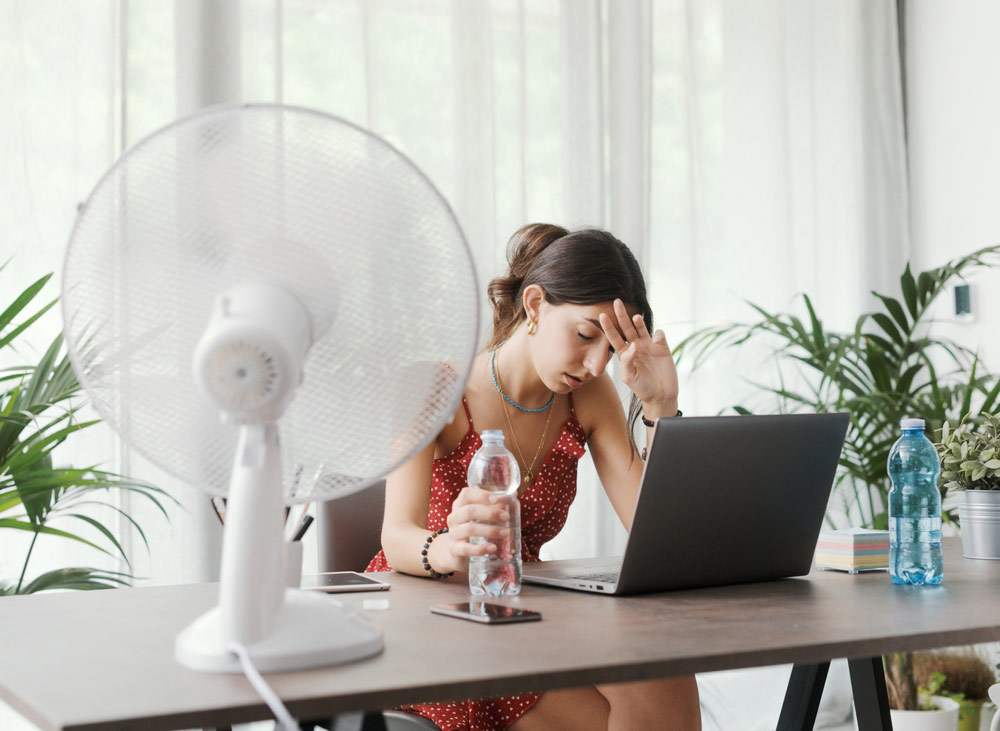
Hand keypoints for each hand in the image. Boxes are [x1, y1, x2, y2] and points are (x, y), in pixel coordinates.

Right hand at [434, 487, 511, 572]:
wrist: (456, 552)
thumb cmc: (472, 528)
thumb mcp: (480, 515)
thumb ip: (494, 505)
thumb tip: (514, 494)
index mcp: (460, 505)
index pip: (466, 494)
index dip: (481, 495)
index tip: (496, 499)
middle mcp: (454, 518)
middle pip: (469, 511)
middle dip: (490, 513)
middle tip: (506, 517)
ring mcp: (453, 534)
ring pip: (469, 529)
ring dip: (490, 530)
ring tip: (506, 533)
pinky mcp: (455, 550)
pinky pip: (466, 549)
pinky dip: (480, 548)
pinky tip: (493, 548)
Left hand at [599, 299, 678, 415]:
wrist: (661, 395)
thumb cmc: (642, 388)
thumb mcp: (630, 377)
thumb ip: (628, 362)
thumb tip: (633, 346)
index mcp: (625, 354)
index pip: (614, 337)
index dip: (608, 326)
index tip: (601, 315)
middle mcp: (636, 347)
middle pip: (627, 328)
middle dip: (621, 315)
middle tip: (617, 302)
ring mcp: (649, 346)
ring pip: (642, 328)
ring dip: (639, 322)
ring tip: (635, 317)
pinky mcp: (662, 348)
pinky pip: (659, 335)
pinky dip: (657, 334)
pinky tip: (656, 341)